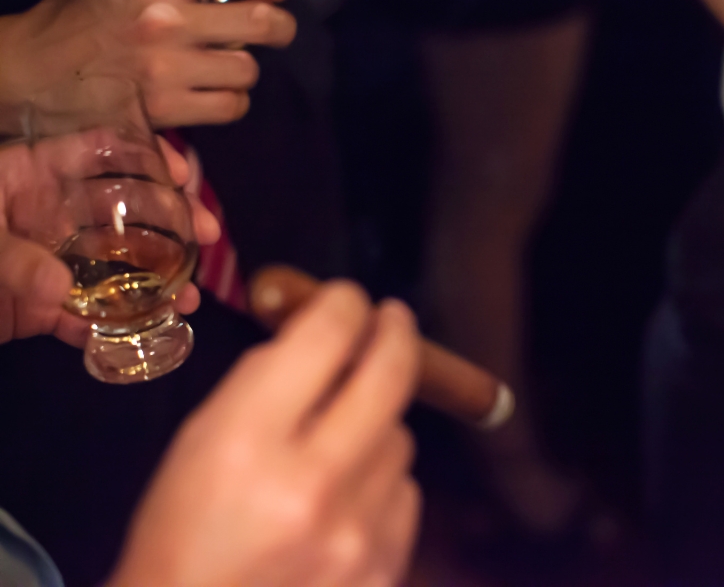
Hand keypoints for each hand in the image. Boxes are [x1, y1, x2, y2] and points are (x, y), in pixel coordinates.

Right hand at [0, 0, 295, 126]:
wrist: (31, 69)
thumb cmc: (74, 14)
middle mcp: (165, 21)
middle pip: (260, 23)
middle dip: (282, 27)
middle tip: (280, 30)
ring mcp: (166, 68)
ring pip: (247, 70)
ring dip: (246, 69)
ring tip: (231, 65)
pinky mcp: (166, 109)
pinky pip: (229, 106)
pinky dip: (231, 101)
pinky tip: (218, 93)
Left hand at [0, 134, 217, 346]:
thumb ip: (9, 261)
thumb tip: (61, 289)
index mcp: (25, 176)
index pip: (94, 152)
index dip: (142, 157)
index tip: (180, 172)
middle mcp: (43, 215)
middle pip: (120, 210)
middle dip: (170, 222)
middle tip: (208, 236)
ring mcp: (43, 261)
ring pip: (111, 265)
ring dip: (154, 282)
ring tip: (190, 298)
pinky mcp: (33, 308)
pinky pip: (80, 315)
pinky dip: (110, 326)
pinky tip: (146, 333)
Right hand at [108, 282, 422, 586]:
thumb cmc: (183, 536)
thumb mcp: (199, 444)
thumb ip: (263, 382)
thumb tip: (324, 332)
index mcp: (247, 444)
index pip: (325, 338)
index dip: (344, 303)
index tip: (351, 298)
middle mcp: (309, 485)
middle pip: (390, 375)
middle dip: (396, 334)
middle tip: (394, 320)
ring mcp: (355, 533)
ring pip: (402, 437)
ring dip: (378, 426)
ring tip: (337, 447)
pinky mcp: (384, 568)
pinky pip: (405, 493)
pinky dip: (382, 485)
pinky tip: (345, 502)